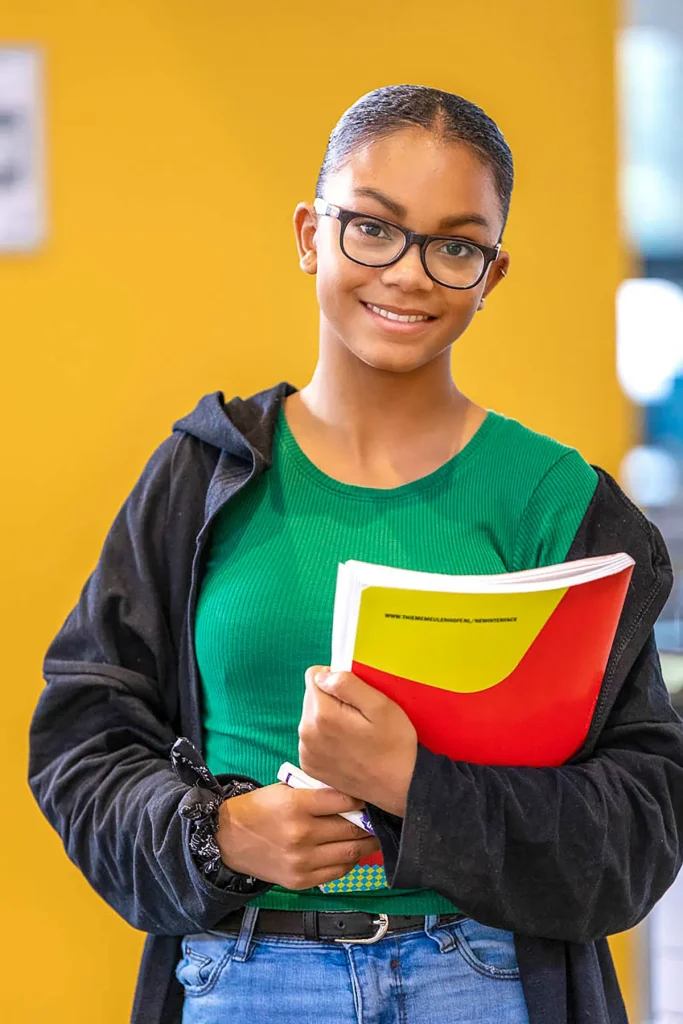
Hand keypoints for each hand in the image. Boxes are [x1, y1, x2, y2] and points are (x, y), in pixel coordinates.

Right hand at [215, 782, 379, 889]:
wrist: (229, 839)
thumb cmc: (260, 808)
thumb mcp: (286, 790)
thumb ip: (317, 794)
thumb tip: (354, 798)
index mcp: (297, 806)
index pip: (344, 800)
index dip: (361, 798)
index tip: (369, 796)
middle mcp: (302, 835)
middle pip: (352, 828)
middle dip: (369, 822)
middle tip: (379, 817)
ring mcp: (302, 861)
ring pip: (350, 852)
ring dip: (367, 843)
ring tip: (373, 835)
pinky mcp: (301, 880)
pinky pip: (338, 872)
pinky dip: (350, 861)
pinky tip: (352, 851)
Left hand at [298, 666, 417, 816]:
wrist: (400, 786)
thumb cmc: (394, 742)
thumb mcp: (380, 705)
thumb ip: (347, 684)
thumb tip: (322, 675)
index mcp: (322, 714)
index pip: (315, 675)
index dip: (336, 680)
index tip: (355, 697)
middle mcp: (306, 732)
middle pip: (311, 696)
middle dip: (331, 699)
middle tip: (358, 717)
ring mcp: (306, 752)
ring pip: (310, 717)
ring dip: (327, 719)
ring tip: (353, 734)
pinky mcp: (309, 765)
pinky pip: (311, 738)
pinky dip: (325, 738)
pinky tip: (346, 748)